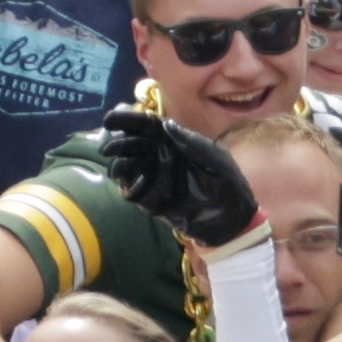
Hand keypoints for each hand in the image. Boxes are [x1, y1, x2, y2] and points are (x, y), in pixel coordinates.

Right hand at [97, 109, 258, 247]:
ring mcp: (158, 179)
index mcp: (176, 142)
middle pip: (134, 145)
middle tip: (107, 148)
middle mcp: (163, 157)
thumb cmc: (229, 184)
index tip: (111, 121)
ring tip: (118, 170)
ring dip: (120, 167)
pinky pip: (137, 193)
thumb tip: (165, 124)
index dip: (129, 121)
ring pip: (131, 168)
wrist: (233, 220)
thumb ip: (191, 142)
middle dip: (118, 145)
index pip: (148, 127)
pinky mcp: (156, 202)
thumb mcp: (215, 158)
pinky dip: (131, 189)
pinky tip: (131, 189)